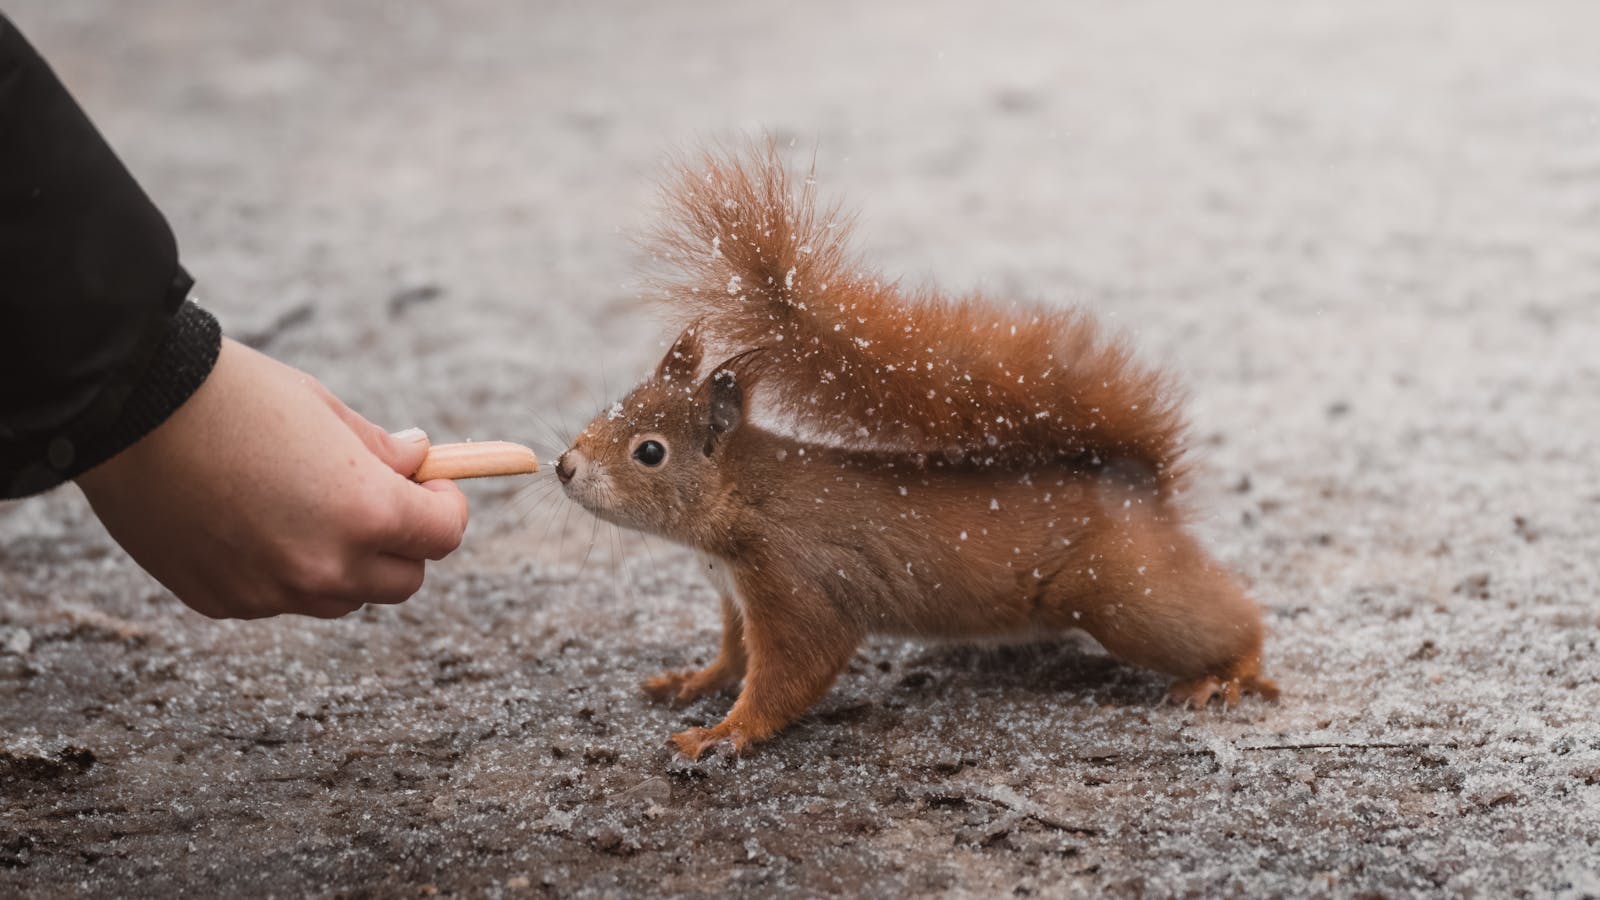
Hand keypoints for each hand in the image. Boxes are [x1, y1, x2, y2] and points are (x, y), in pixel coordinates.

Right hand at [76, 338, 468, 618]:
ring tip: (307, 508)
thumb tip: (419, 461)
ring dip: (345, 564)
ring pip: (341, 597)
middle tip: (379, 501)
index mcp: (365, 513)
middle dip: (402, 543)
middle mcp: (324, 567)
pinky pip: (278, 598)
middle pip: (402, 582)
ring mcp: (271, 593)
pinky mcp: (223, 603)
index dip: (444, 506)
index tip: (429, 485)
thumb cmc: (236, 397)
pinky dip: (282, 571)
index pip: (443, 536)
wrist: (130, 410)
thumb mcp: (326, 411)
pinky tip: (251, 522)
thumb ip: (383, 450)